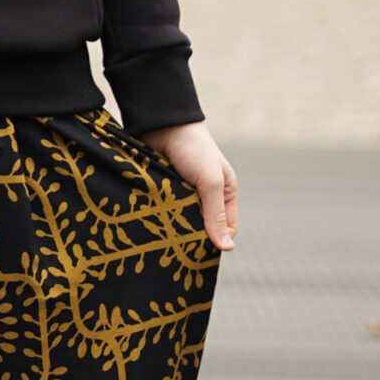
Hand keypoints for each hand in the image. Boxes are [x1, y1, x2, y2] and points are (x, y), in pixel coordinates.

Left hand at [140, 120, 236, 251]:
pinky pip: (163, 210)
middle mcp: (205, 195)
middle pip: (201, 226)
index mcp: (224, 193)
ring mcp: (182, 193)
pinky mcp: (163, 190)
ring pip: (181, 221)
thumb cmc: (194, 149)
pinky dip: (160, 217)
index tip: (199, 255)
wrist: (162, 123)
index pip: (225, 228)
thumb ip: (216, 214)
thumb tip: (226, 248)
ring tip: (164, 242)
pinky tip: (152, 228)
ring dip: (174, 228)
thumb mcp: (210, 182)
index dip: (216, 241)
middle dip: (192, 237)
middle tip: (178, 253)